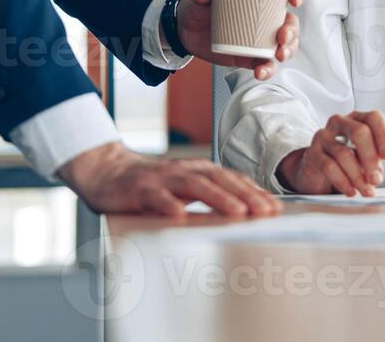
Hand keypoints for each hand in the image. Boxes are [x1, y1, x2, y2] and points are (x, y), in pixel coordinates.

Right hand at [58, 141, 279, 217]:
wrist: (109, 171)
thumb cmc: (153, 184)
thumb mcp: (186, 186)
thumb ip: (212, 194)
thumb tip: (246, 209)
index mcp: (200, 170)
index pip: (233, 179)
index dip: (255, 192)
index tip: (275, 207)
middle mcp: (186, 170)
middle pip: (221, 180)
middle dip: (245, 195)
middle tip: (265, 211)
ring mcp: (164, 178)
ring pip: (194, 186)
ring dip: (218, 198)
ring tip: (237, 211)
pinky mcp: (141, 189)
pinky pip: (156, 197)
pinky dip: (169, 204)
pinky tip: (179, 215)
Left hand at [176, 0, 302, 79]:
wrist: (184, 30)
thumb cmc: (198, 6)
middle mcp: (265, 17)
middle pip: (289, 22)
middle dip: (292, 30)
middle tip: (283, 36)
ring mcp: (260, 38)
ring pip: (284, 45)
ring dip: (288, 51)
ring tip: (279, 56)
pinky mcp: (251, 56)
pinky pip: (266, 64)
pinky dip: (267, 69)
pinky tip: (261, 72)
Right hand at [276, 110, 384, 196]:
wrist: (319, 169)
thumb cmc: (348, 159)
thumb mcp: (366, 157)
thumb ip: (376, 161)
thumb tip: (378, 174)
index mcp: (358, 119)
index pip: (374, 118)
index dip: (384, 136)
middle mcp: (340, 123)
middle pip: (359, 132)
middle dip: (371, 158)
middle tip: (376, 179)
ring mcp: (324, 136)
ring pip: (344, 153)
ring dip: (358, 176)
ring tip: (366, 190)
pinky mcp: (312, 153)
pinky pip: (329, 167)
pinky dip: (343, 181)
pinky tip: (351, 191)